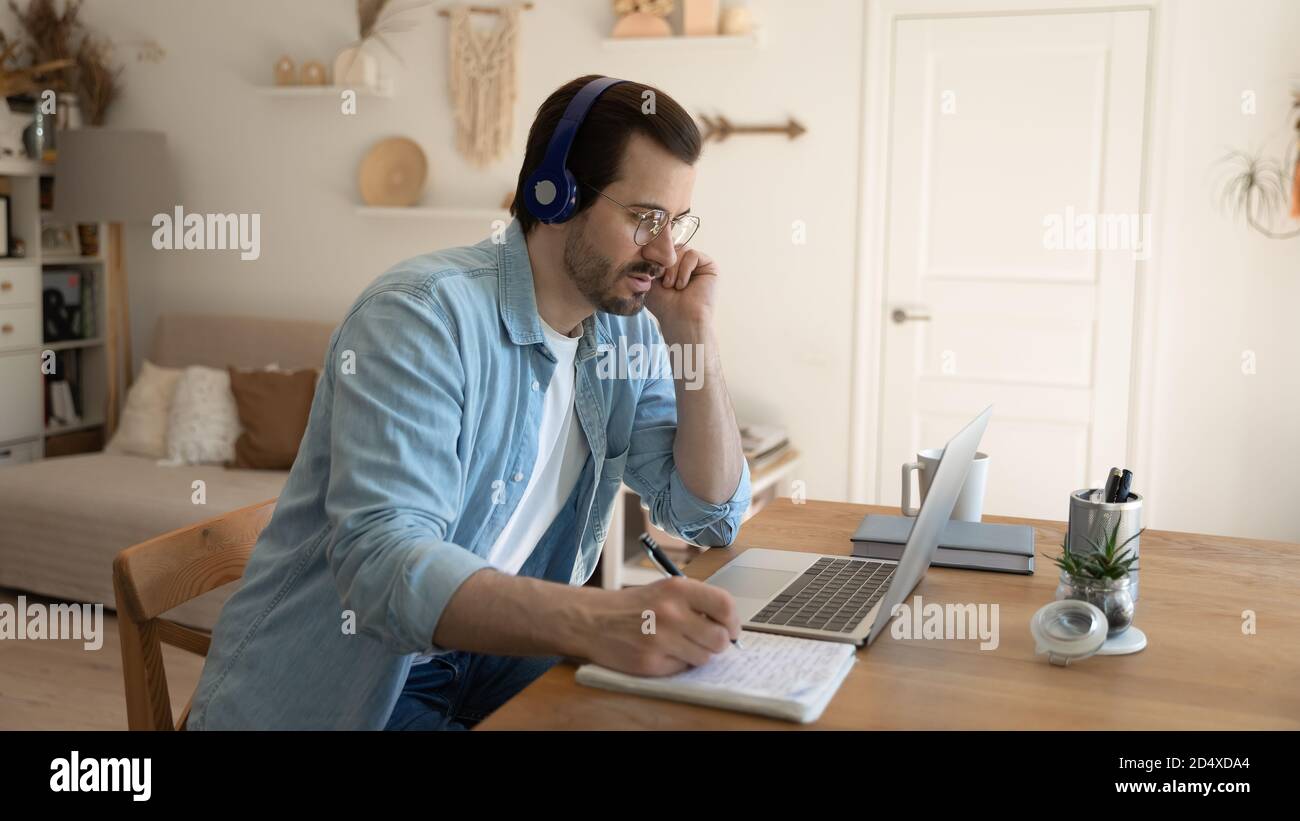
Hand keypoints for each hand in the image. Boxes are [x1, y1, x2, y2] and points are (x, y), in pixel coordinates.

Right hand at [580, 576, 740, 675]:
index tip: (732, 628)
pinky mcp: (651, 662)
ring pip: (704, 657)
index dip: (733, 621)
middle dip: (718, 643)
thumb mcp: (665, 590)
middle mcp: (671, 613)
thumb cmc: (633, 606)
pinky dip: (677, 663)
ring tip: (678, 644)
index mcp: (677, 589)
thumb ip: (696, 602)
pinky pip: (682, 668)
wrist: (592, 620)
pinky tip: (661, 652)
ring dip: (697, 654)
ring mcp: (661, 639)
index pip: (724, 605)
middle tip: (707, 640)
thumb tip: (729, 625)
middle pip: (719, 638)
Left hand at [644, 247, 717, 336]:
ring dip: (673, 269)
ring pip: (681, 250)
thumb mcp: (650, 279)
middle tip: (664, 283)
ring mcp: (699, 264)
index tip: (652, 273)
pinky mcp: (710, 266)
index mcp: (674, 265)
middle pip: (672, 247)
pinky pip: (692, 254)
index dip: (656, 256)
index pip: (664, 248)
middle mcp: (686, 263)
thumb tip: (650, 241)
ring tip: (672, 286)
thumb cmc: (664, 305)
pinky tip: (682, 285)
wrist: (680, 319)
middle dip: (664, 265)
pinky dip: (684, 270)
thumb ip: (650, 260)